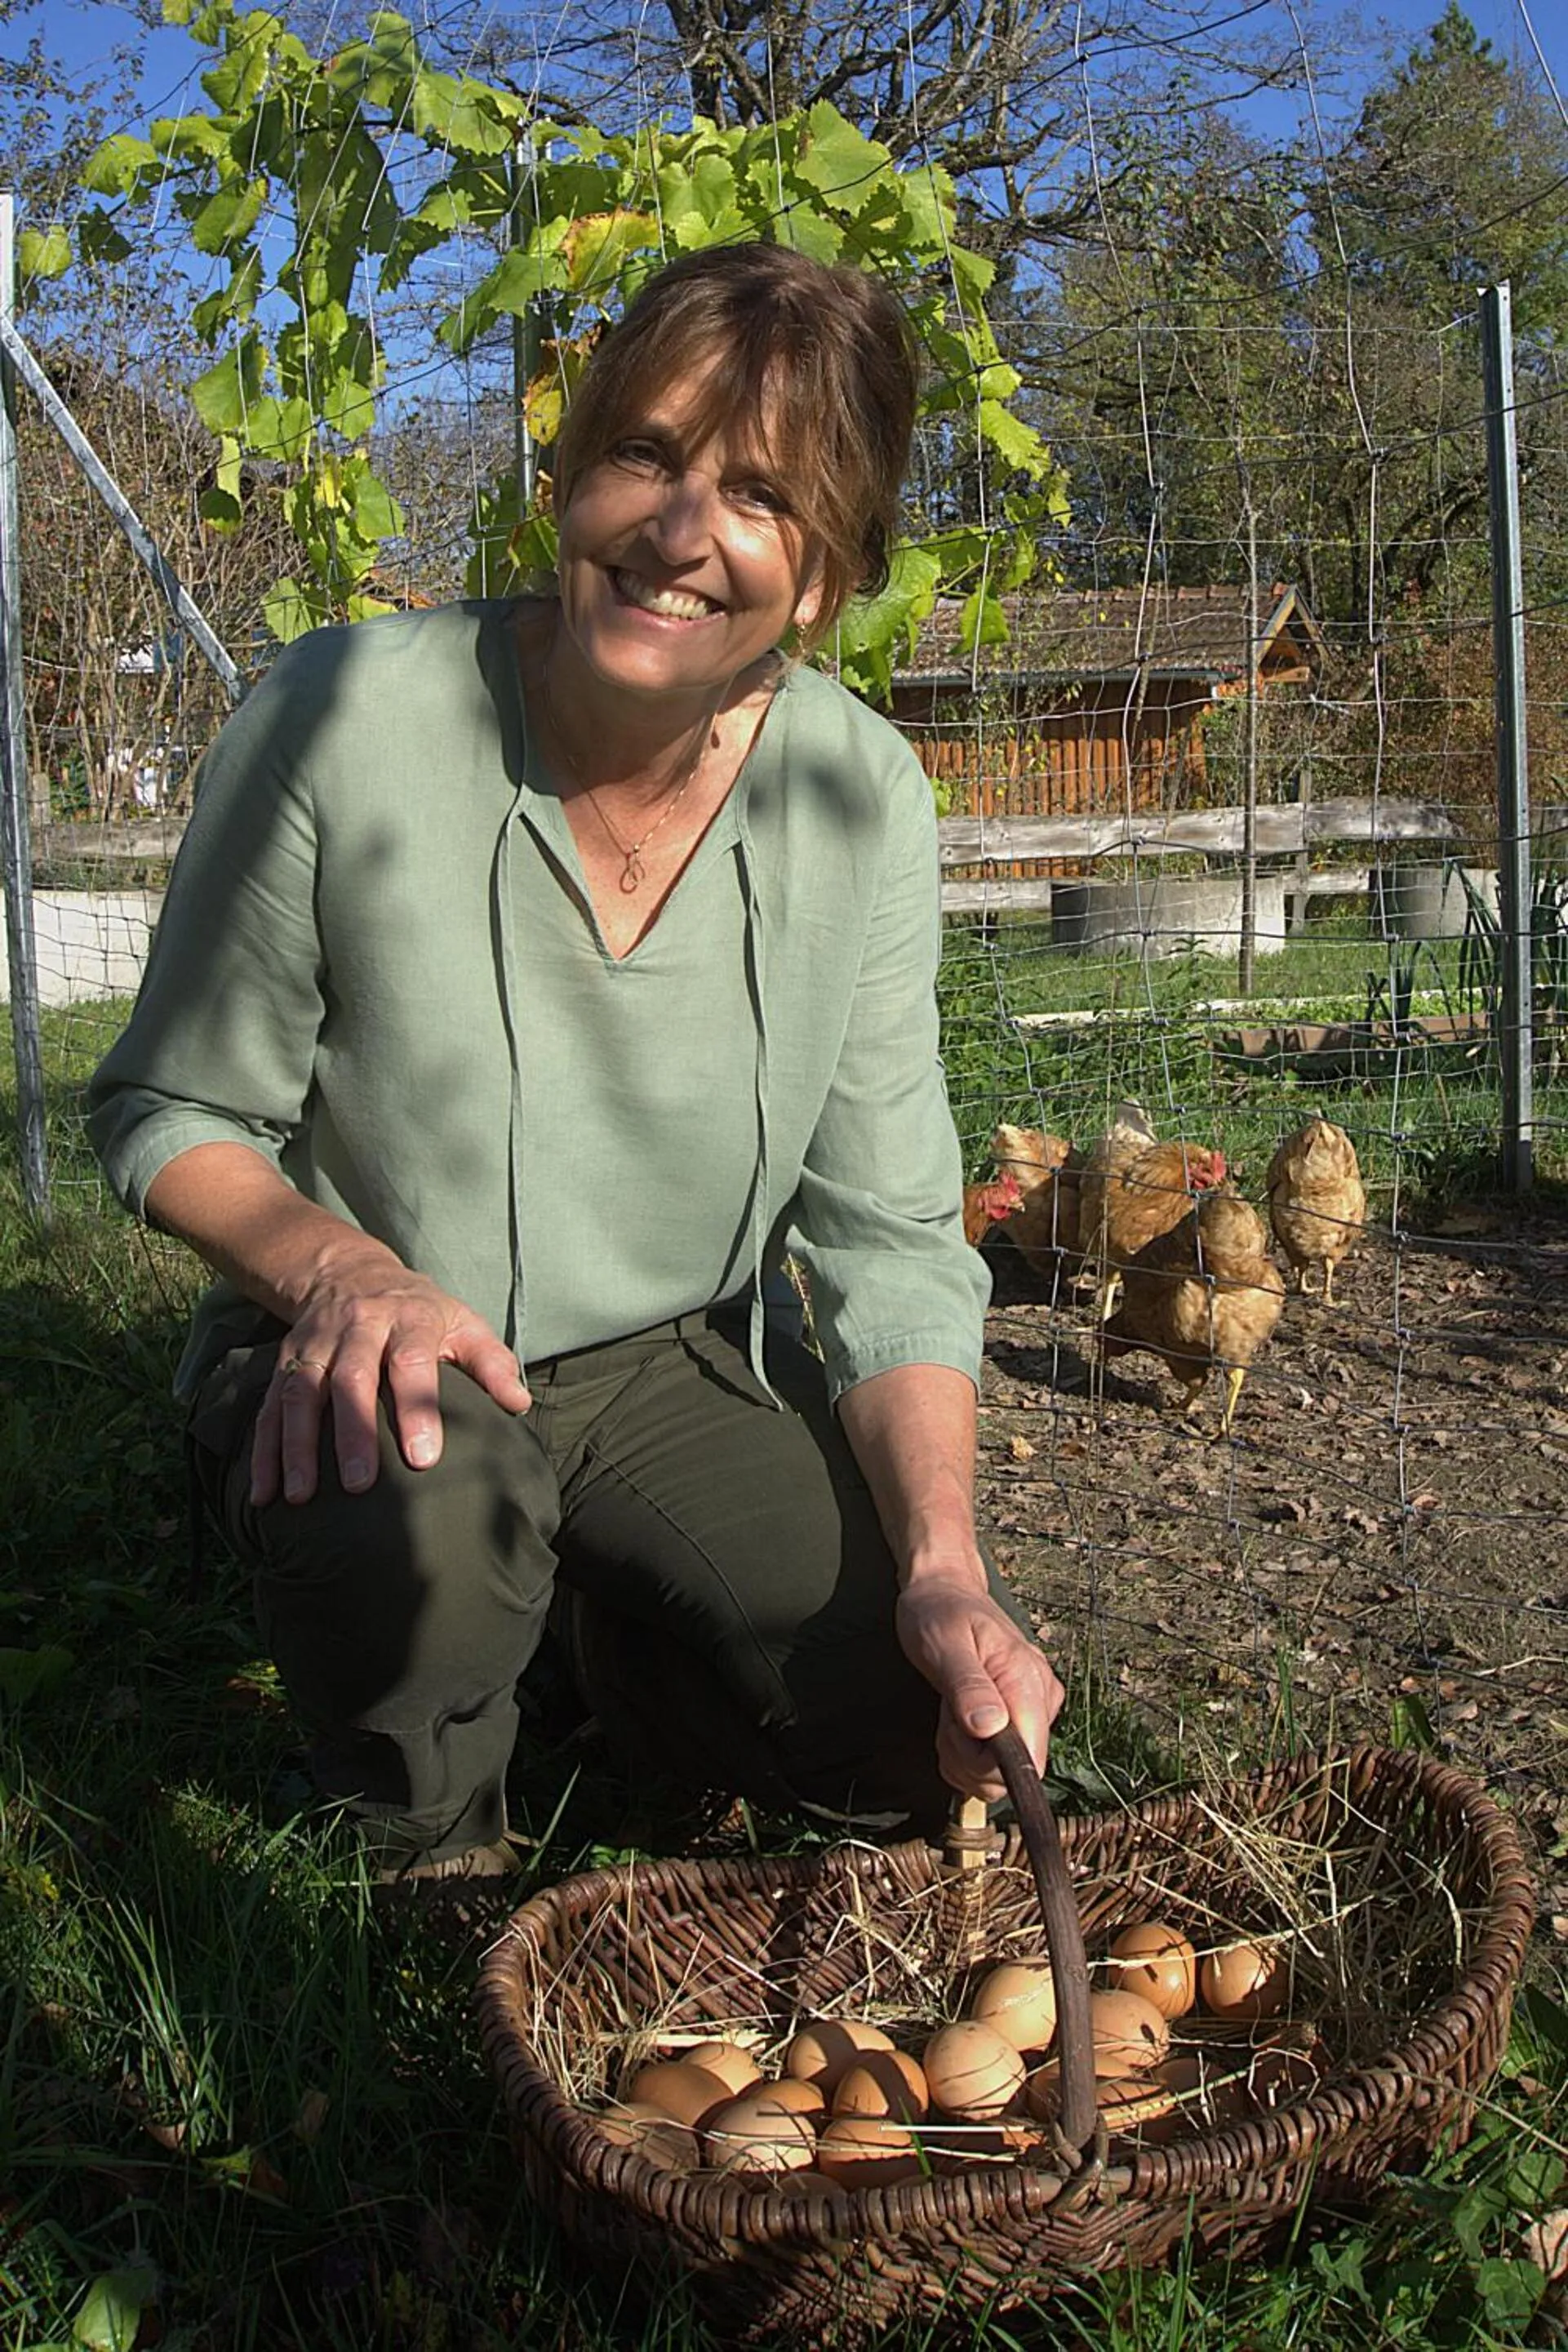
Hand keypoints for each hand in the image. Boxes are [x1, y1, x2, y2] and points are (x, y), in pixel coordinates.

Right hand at [249, 1256, 530, 1507]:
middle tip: (359, 1485)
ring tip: (301, 1496)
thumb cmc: (420, 1312)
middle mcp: (357, 1327)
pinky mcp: (286, 1361)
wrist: (350, 1273)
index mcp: (408, 1318)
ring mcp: (315, 1344)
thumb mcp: (462, 1322)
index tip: (423, 1459)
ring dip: (297, 1446)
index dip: (417, 1409)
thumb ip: (492, 1361)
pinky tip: (263, 1493)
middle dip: (352, 1432)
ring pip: (300, 1393)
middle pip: (350, 1378)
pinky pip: (268, 1407)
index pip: (411, 1362)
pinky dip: (262, 1450)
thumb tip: (520, 1403)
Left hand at [895, 1576, 1063, 1801]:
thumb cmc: (939, 1611)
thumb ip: (967, 1687)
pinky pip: (994, 1762)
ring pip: (999, 1773)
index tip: (957, 1730)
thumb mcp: (943, 1643)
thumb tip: (991, 1729)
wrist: (943, 1590)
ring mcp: (1033, 1707)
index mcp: (1027, 1680)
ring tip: (953, 1708)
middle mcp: (1041, 1698)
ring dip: (963, 1754)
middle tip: (948, 1713)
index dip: (986, 1764)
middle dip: (966, 1757)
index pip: (1028, 1760)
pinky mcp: (1022, 1716)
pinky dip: (966, 1752)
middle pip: (1010, 1773)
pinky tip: (959, 1718)